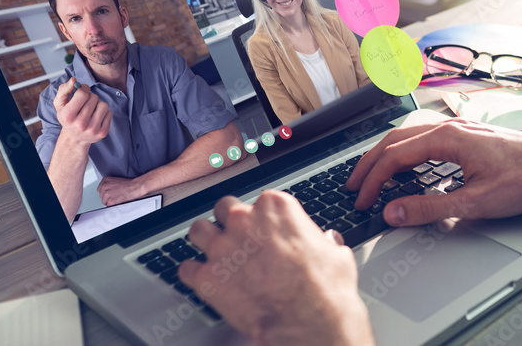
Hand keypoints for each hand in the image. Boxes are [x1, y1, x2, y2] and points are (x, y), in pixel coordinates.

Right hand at [54, 77, 110, 146]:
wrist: (74, 138)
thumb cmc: (67, 117)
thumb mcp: (59, 103)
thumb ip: (64, 89)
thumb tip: (74, 80)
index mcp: (67, 115)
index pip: (83, 94)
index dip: (84, 88)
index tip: (82, 90)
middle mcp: (80, 124)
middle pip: (94, 98)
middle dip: (90, 96)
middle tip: (85, 102)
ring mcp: (92, 129)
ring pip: (104, 104)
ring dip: (98, 104)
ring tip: (91, 109)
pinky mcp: (102, 133)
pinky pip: (109, 113)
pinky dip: (104, 112)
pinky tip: (96, 116)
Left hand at [97, 176, 146, 205]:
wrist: (135, 187)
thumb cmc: (129, 184)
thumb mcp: (115, 180)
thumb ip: (108, 185)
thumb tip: (105, 191)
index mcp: (105, 180)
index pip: (100, 189)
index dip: (105, 192)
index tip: (110, 193)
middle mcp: (104, 186)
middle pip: (101, 196)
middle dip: (107, 197)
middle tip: (115, 196)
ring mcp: (107, 194)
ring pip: (104, 202)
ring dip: (110, 202)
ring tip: (117, 198)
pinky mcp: (110, 201)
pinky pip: (108, 206)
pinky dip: (113, 205)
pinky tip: (118, 201)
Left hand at [179, 192, 373, 345]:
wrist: (308, 322)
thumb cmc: (324, 289)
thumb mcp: (336, 254)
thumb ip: (323, 241)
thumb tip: (326, 241)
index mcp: (276, 207)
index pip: (260, 200)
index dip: (262, 217)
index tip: (265, 228)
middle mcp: (245, 220)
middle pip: (224, 207)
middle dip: (230, 221)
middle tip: (238, 237)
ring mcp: (222, 247)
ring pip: (198, 230)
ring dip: (205, 240)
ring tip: (212, 251)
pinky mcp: (207, 277)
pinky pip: (186, 268)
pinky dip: (193, 274)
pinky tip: (201, 279)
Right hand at [347, 118, 521, 226]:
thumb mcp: (475, 202)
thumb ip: (430, 208)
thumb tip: (394, 212)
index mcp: (447, 138)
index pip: (394, 157)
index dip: (373, 181)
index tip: (362, 201)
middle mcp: (449, 127)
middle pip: (395, 141)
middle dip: (369, 165)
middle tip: (353, 188)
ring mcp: (458, 129)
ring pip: (408, 137)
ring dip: (385, 157)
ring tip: (371, 177)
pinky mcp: (466, 136)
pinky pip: (424, 139)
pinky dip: (404, 154)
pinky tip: (405, 168)